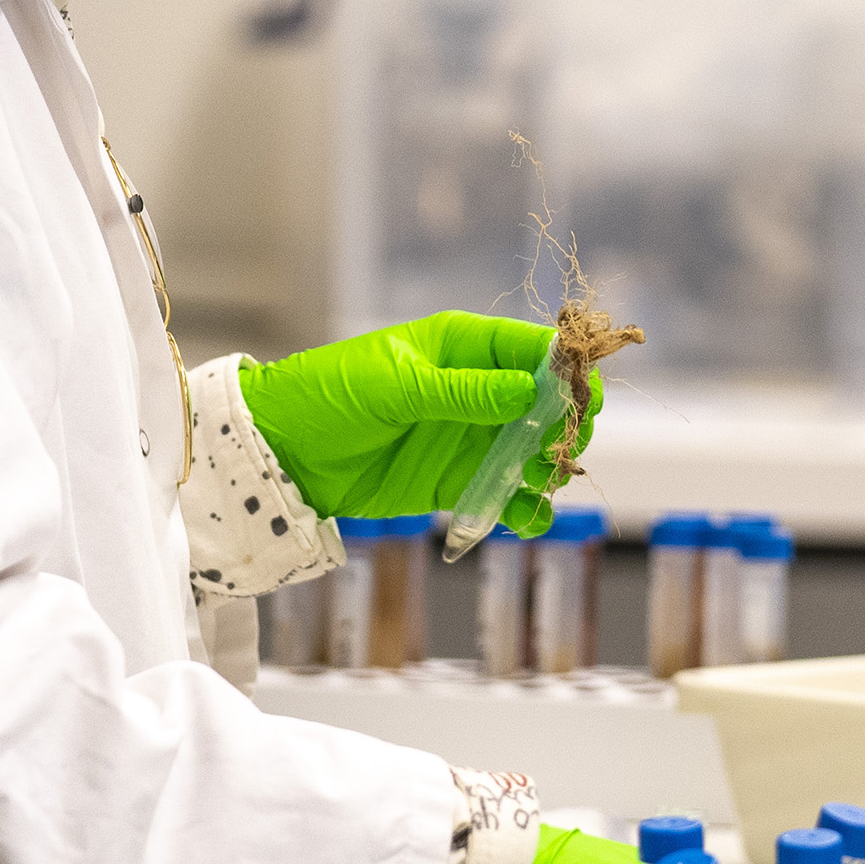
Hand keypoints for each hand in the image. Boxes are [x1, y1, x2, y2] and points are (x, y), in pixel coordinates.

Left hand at [235, 312, 606, 534]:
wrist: (281, 452)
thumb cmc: (329, 395)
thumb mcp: (395, 387)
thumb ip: (462, 393)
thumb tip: (529, 391)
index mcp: (463, 347)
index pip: (533, 349)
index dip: (567, 370)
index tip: (582, 398)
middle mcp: (478, 390)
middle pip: (547, 403)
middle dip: (563, 425)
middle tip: (557, 449)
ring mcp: (470, 438)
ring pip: (534, 451)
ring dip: (548, 468)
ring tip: (538, 483)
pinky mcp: (457, 482)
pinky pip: (506, 494)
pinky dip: (525, 508)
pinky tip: (528, 516)